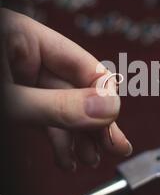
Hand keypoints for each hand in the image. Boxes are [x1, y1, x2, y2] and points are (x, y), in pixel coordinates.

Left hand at [1, 9, 131, 170]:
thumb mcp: (9, 100)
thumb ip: (57, 105)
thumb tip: (107, 108)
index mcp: (23, 36)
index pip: (83, 63)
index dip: (103, 96)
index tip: (112, 123)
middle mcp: (25, 54)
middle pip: (76, 88)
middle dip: (94, 123)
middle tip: (114, 146)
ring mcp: (19, 77)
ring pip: (62, 106)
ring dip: (78, 136)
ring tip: (90, 158)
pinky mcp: (14, 96)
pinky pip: (43, 116)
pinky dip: (56, 138)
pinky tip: (67, 157)